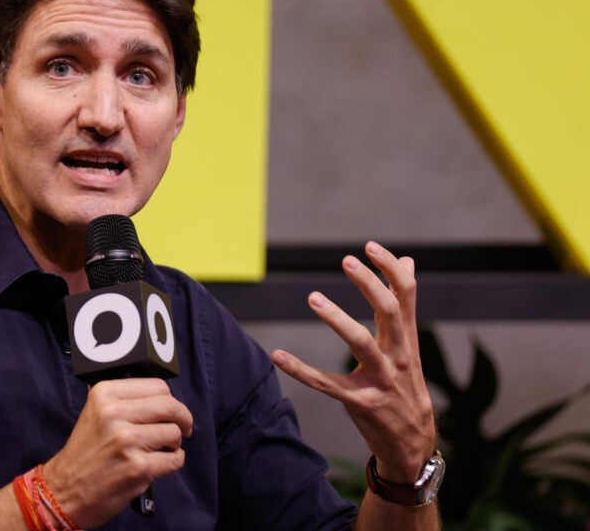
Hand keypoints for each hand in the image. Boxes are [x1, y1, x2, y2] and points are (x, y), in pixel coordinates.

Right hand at [42, 378, 192, 527]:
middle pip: (171, 406)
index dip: (171, 400)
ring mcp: (127, 441)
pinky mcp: (138, 467)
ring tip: (160, 449)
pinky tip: (158, 463)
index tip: (172, 411)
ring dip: (174, 444)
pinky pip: (175, 460)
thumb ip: (126, 401)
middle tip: (183, 428)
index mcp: (104, 394)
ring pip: (175, 434)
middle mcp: (114, 413)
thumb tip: (165, 399)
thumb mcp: (96, 412)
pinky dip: (173, 462)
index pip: (157, 386)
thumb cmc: (85, 453)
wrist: (64, 489)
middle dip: (184, 419)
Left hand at [271, 241, 435, 483]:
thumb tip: (408, 260)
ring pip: (361, 343)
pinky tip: (277, 355)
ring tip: (313, 296)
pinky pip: (327, 384)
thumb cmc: (405, 386)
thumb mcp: (408, 345)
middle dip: (370, 284)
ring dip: (338, 318)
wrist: (413, 444)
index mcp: (407, 339)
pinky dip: (300, 370)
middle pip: (389, 312)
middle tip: (346, 260)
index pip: (405, 295)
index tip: (369, 247)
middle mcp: (398, 356)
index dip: (391, 269)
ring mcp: (381, 380)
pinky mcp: (361, 402)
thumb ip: (403, 305)